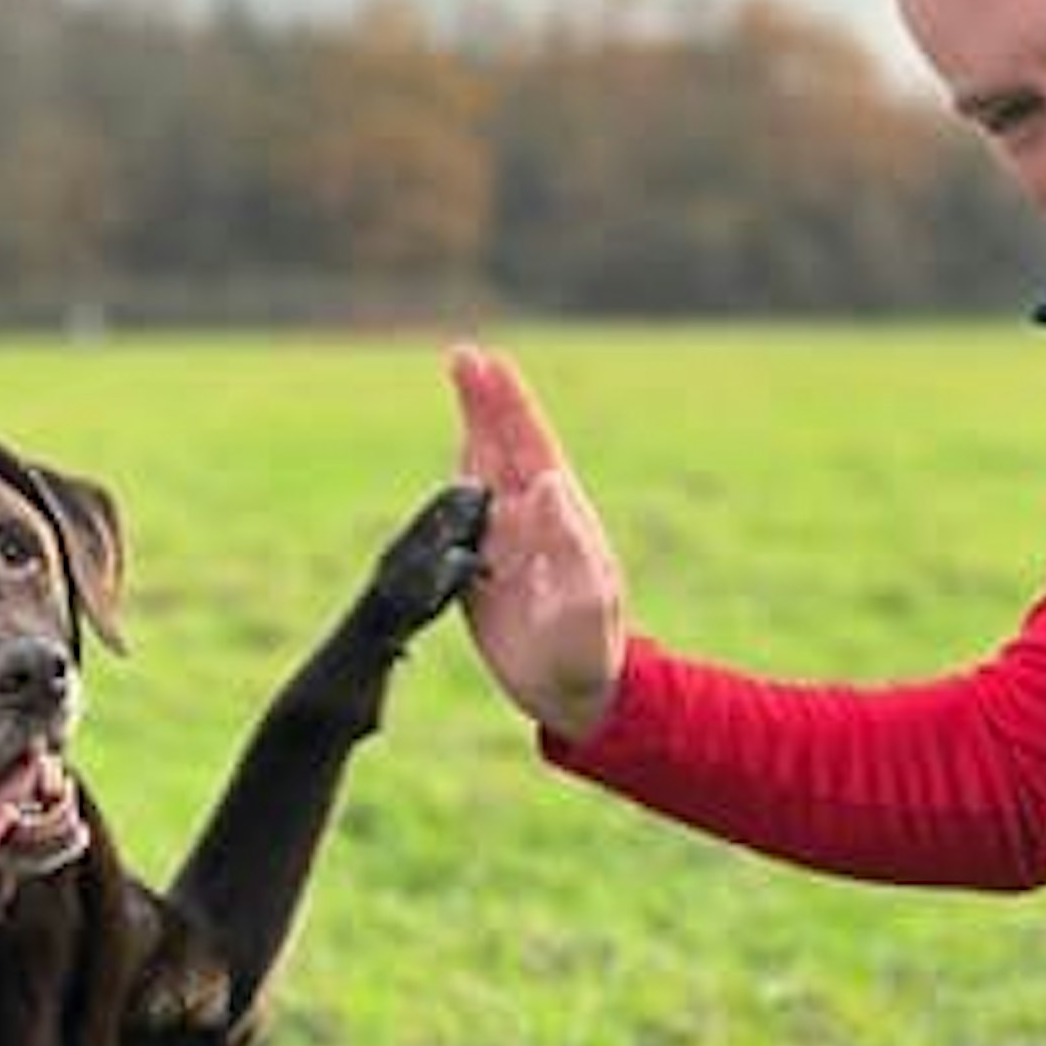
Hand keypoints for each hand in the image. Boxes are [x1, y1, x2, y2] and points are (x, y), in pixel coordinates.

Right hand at [447, 344, 626, 741]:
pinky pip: (464, 513)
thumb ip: (570, 542)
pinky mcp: (482, 567)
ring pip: (484, 468)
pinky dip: (457, 477)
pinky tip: (457, 455)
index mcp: (561, 515)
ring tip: (462, 381)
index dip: (510, 404)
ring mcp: (508, 539)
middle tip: (463, 354)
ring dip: (471, 425)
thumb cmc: (589, 647)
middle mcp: (534, 517)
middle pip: (505, 443)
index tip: (490, 364)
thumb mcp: (587, 596)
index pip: (532, 444)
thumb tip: (549, 481)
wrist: (573, 691)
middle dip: (485, 398)